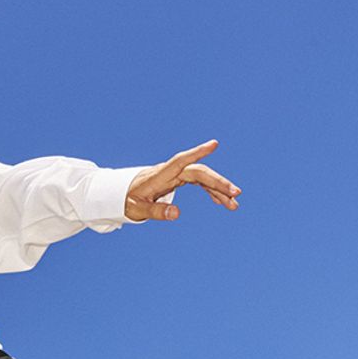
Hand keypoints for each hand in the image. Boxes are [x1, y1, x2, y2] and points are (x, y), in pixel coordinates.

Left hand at [124, 139, 240, 221]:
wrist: (122, 194)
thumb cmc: (128, 200)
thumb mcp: (138, 209)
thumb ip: (156, 211)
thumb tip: (177, 214)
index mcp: (161, 175)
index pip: (181, 161)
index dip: (197, 152)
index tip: (214, 144)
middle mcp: (171, 172)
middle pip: (199, 172)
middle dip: (218, 182)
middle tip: (236, 194)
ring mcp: (176, 175)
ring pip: (203, 178)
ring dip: (219, 190)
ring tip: (234, 205)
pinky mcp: (179, 180)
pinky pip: (199, 183)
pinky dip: (211, 191)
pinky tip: (221, 202)